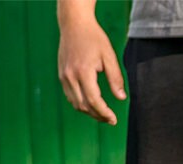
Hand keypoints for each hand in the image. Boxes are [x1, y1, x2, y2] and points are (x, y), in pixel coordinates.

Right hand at [57, 5, 125, 124]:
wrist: (74, 25)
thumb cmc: (94, 37)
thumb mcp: (109, 56)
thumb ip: (115, 78)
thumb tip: (121, 98)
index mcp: (84, 72)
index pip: (93, 100)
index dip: (104, 113)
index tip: (113, 119)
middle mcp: (71, 77)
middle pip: (84, 106)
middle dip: (98, 115)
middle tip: (109, 119)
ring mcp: (64, 78)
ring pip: (76, 104)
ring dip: (89, 112)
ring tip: (101, 113)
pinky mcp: (62, 77)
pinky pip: (71, 97)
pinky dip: (81, 104)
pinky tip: (90, 104)